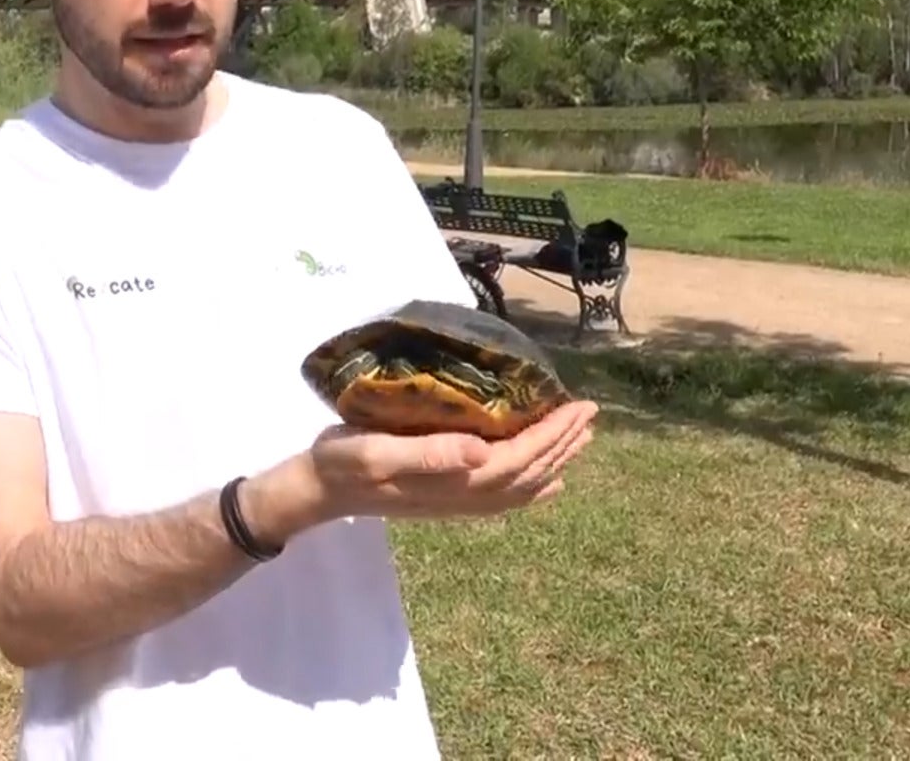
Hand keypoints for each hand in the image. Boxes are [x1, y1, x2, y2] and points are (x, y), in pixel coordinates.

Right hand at [301, 400, 598, 523]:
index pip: (518, 456)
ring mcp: (458, 503)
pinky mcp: (449, 500)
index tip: (578, 406)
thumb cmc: (343, 460)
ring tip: (579, 438)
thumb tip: (482, 450)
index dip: (552, 433)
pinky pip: (504, 499)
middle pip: (529, 472)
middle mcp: (464, 496)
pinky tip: (548, 483)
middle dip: (562, 443)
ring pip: (522, 486)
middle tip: (590, 413)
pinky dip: (533, 489)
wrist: (319, 490)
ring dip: (554, 461)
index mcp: (453, 479)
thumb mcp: (376, 451)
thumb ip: (429, 453)